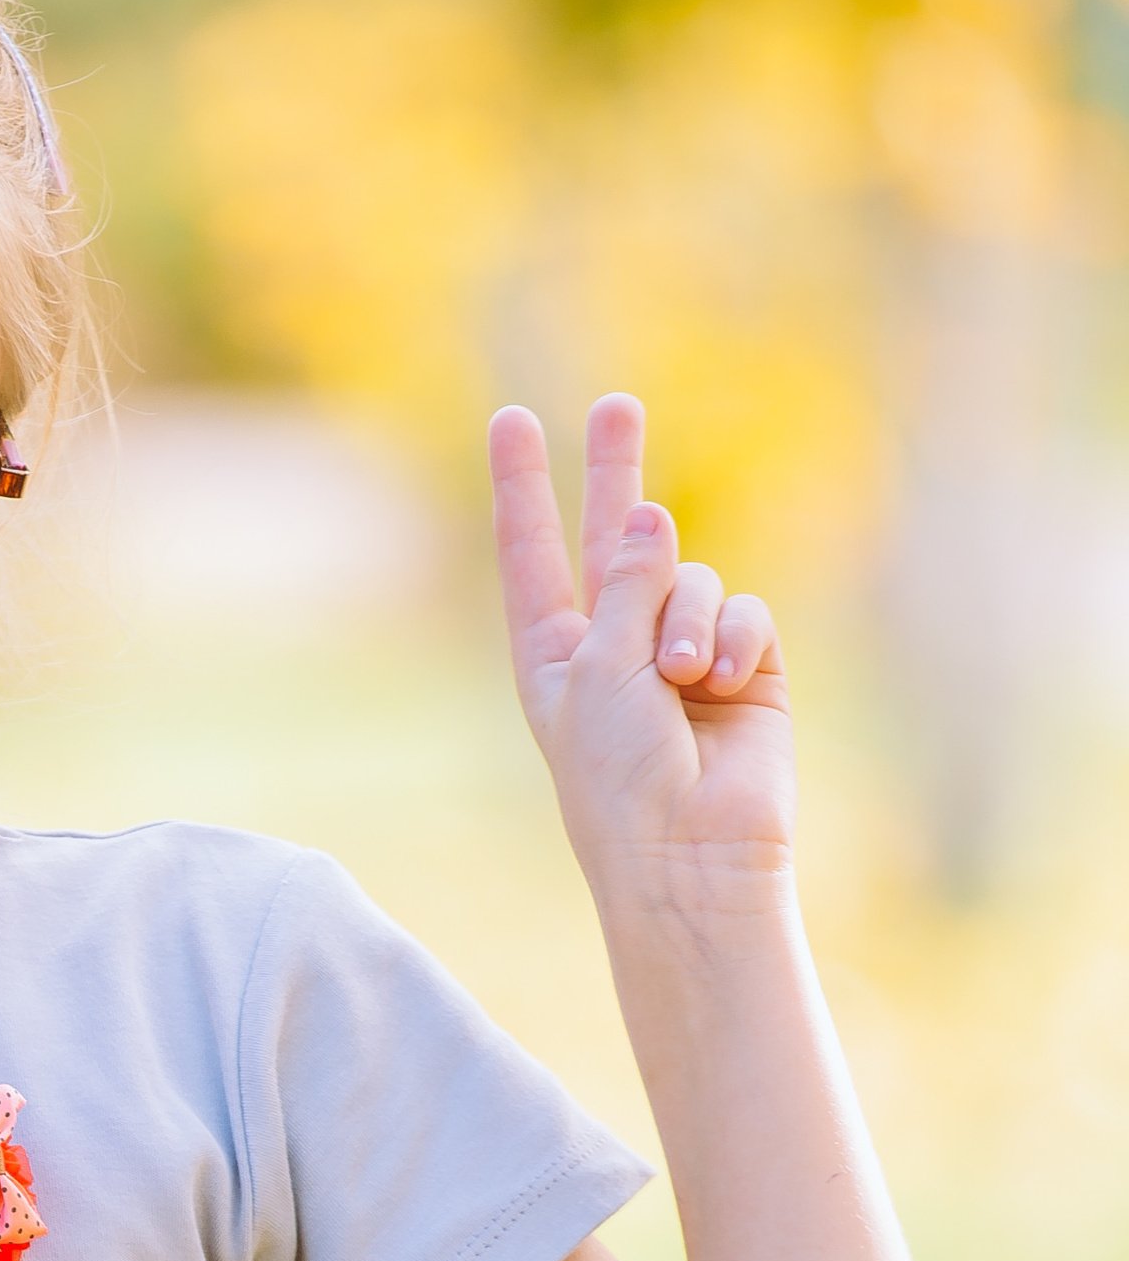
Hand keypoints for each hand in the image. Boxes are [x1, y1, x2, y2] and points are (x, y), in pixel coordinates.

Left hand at [489, 392, 793, 908]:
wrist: (689, 854)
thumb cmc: (620, 776)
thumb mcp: (603, 669)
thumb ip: (626, 584)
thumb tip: (652, 513)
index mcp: (555, 653)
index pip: (533, 552)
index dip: (523, 486)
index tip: (511, 418)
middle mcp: (617, 647)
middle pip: (616, 538)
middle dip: (617, 472)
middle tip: (616, 406)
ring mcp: (683, 656)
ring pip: (689, 578)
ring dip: (688, 619)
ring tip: (684, 679)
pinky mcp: (748, 670)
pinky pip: (745, 614)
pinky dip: (735, 642)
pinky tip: (723, 686)